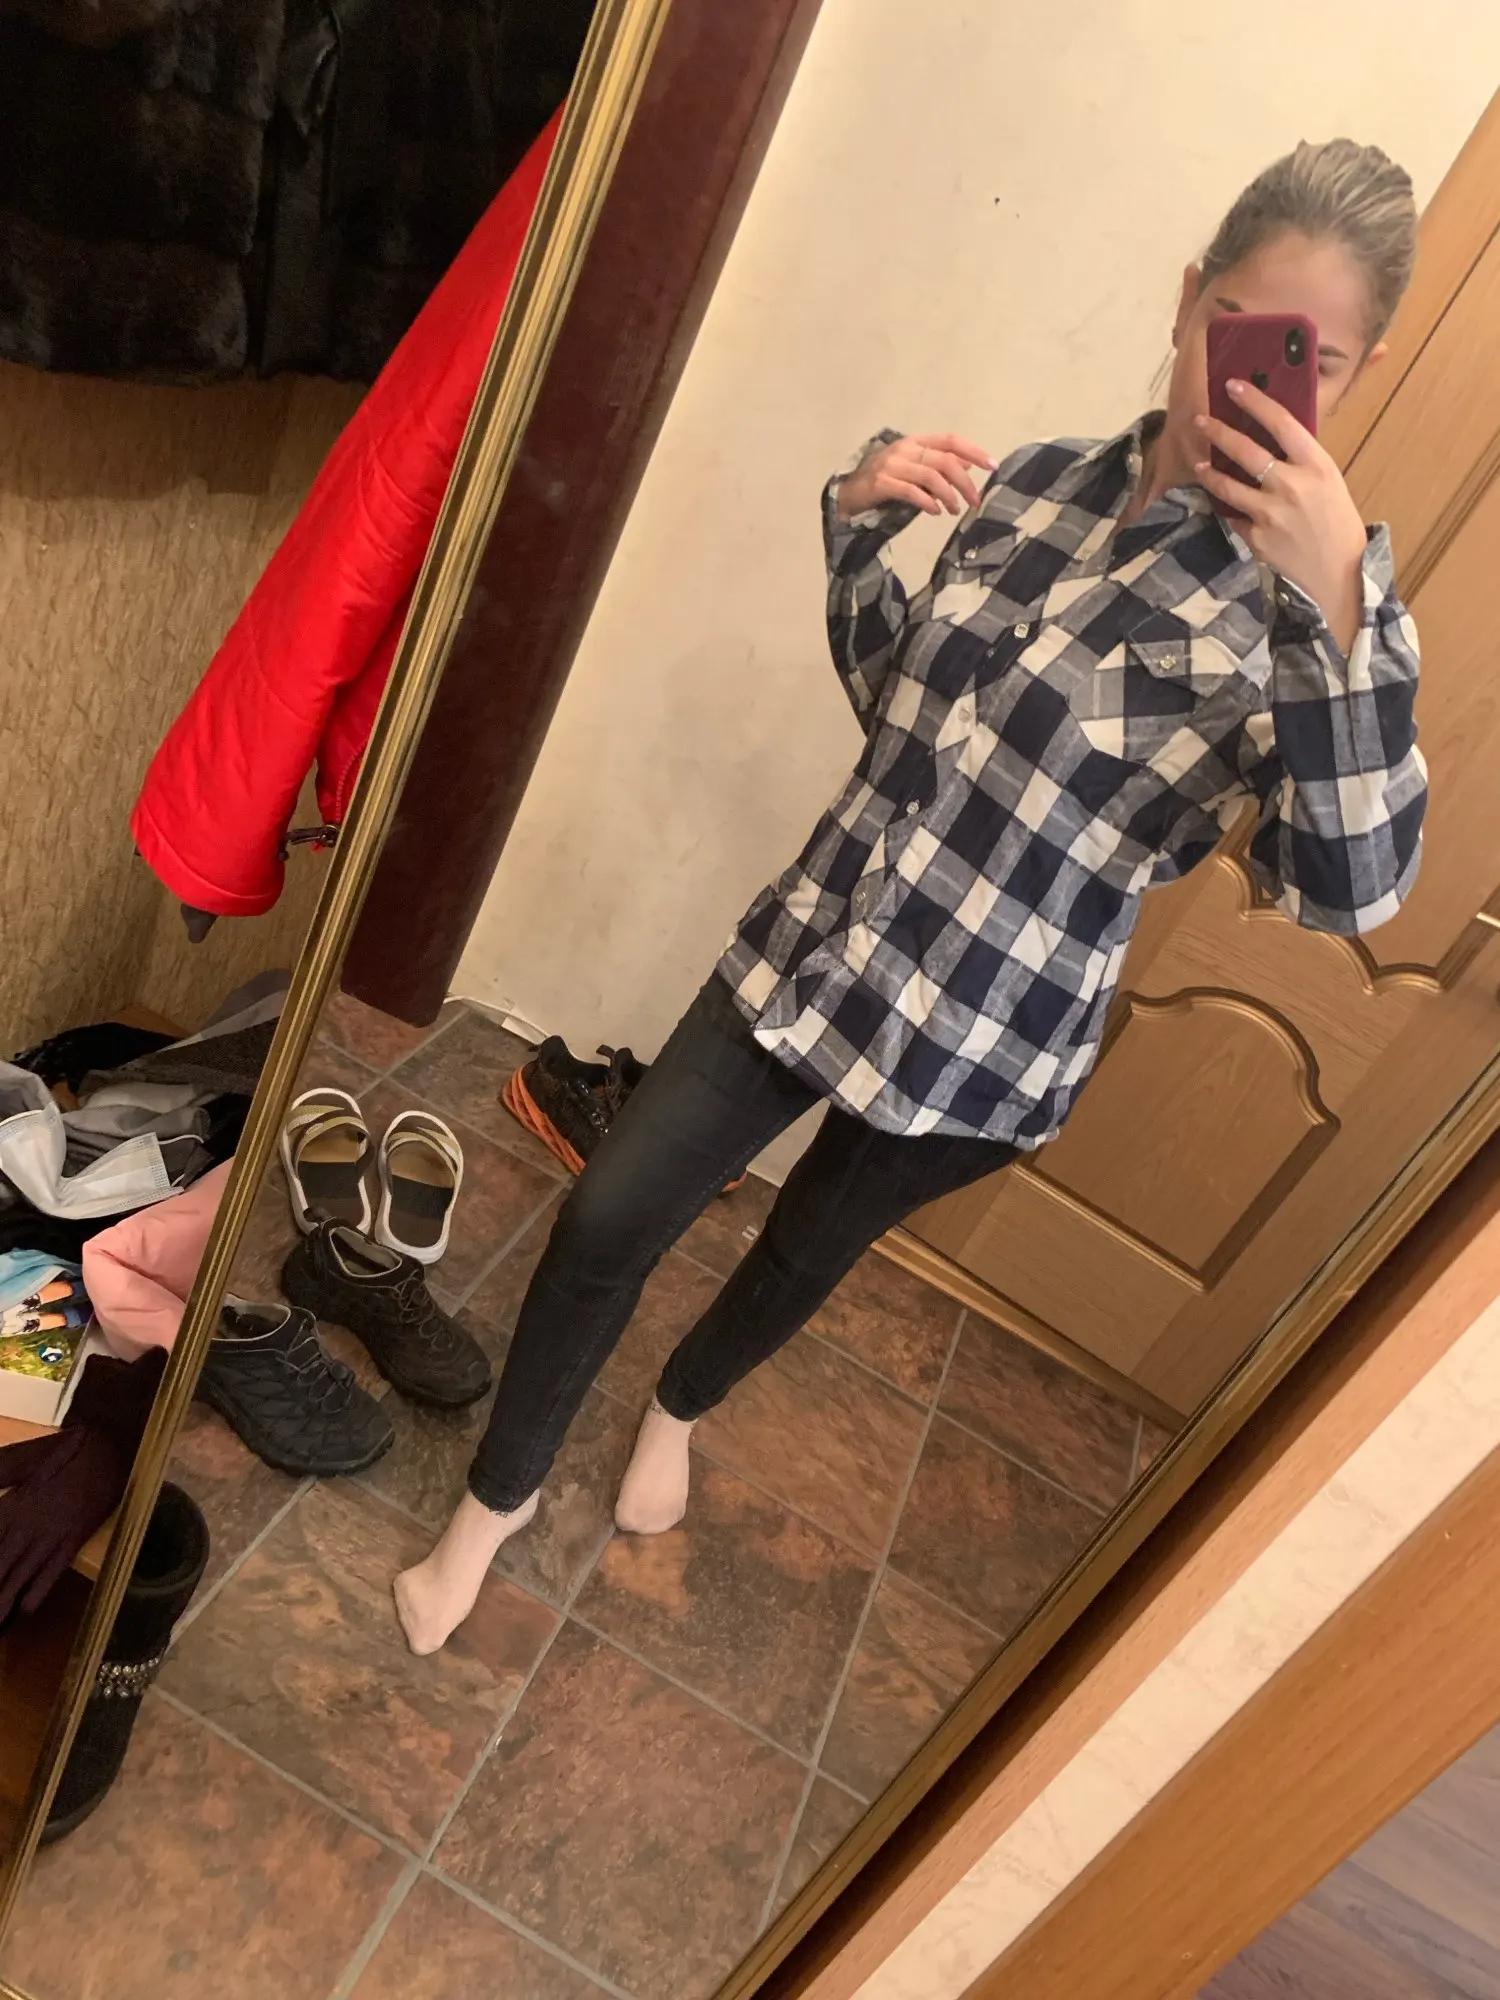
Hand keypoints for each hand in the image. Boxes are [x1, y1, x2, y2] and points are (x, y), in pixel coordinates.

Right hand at [835, 432, 995, 521]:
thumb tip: (968, 466)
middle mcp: (905, 448)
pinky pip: (912, 492)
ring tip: (954, 510)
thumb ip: (938, 465)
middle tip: (974, 502)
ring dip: (949, 496)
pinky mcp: (882, 483)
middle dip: (965, 483)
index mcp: (915, 441)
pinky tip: (935, 512)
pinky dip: (928, 503)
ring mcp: (892, 465)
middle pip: (945, 461)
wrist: (848, 492)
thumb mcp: (914, 468)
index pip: (951, 441)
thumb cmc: (884, 480)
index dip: (973, 452)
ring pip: (931, 476)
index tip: (992, 466)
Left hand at [1195, 382, 1366, 652]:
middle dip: (1219, 432)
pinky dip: (1226, 508)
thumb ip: (1300, 457)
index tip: (1233, 386)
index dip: (1255, 400)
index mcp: (1316, 464)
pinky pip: (1233, 516)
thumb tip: (1268, 430)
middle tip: (1201, 421)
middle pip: (1246, 451)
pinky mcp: (1257, 537)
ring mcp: (1272, 513)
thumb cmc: (1334, 517)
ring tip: (1199, 464)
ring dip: (1210, 473)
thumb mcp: (1328, 479)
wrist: (1337, 569)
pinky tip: (1220, 501)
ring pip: (1228, 486)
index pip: (1281, 422)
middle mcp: (1293, 485)